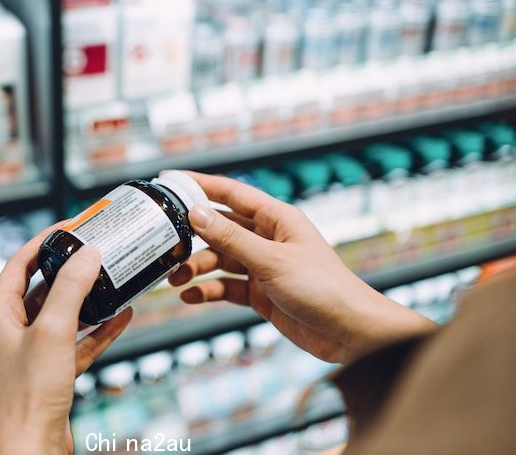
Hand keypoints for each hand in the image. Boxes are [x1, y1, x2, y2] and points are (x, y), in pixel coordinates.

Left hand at [0, 224, 132, 454]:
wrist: (33, 447)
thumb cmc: (29, 393)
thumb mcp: (53, 331)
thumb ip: (71, 289)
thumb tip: (88, 255)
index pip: (18, 265)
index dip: (42, 243)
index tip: (69, 228)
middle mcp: (13, 331)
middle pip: (43, 288)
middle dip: (70, 270)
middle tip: (96, 251)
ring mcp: (34, 352)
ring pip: (64, 315)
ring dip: (89, 298)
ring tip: (114, 278)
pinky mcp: (54, 373)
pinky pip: (79, 342)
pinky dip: (100, 329)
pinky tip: (123, 315)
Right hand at [168, 171, 436, 364]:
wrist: (350, 333)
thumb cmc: (323, 288)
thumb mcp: (271, 260)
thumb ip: (231, 238)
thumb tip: (196, 214)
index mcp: (277, 219)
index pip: (231, 193)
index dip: (199, 185)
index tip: (169, 181)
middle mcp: (269, 239)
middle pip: (220, 228)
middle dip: (193, 237)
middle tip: (165, 244)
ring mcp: (264, 266)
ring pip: (220, 260)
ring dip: (197, 268)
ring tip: (176, 279)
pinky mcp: (261, 293)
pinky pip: (227, 286)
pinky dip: (209, 290)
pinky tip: (192, 296)